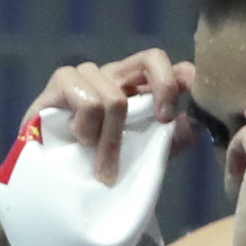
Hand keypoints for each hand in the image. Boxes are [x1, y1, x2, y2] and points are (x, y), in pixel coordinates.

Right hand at [19, 49, 190, 184]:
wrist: (45, 187)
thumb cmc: (92, 168)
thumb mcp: (141, 156)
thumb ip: (171, 140)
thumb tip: (199, 124)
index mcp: (135, 86)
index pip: (167, 65)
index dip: (180, 78)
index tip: (182, 109)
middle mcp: (114, 75)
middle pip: (151, 58)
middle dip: (164, 89)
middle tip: (160, 123)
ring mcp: (86, 76)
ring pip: (115, 97)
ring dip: (110, 138)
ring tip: (100, 163)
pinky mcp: (60, 83)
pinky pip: (88, 101)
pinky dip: (87, 129)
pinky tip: (77, 142)